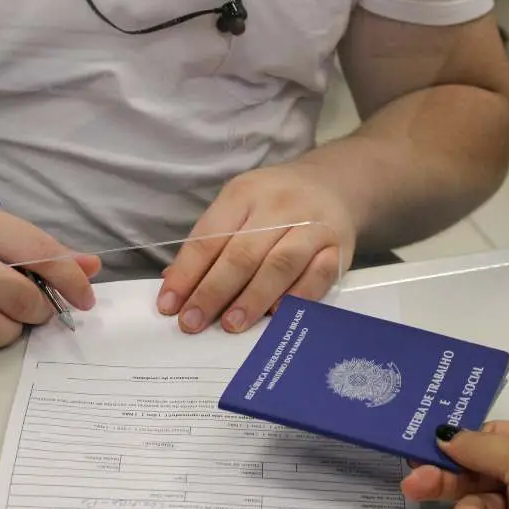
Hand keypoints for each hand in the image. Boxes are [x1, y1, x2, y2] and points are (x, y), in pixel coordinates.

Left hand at [156, 163, 356, 333]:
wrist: (335, 184)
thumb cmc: (276, 202)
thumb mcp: (240, 205)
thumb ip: (212, 241)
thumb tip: (177, 284)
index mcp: (244, 194)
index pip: (209, 238)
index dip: (187, 274)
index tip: (170, 305)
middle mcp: (279, 206)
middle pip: (241, 254)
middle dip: (213, 292)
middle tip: (193, 322)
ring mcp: (312, 226)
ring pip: (279, 265)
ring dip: (253, 298)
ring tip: (231, 324)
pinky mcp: (338, 248)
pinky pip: (317, 276)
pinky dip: (297, 297)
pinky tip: (277, 314)